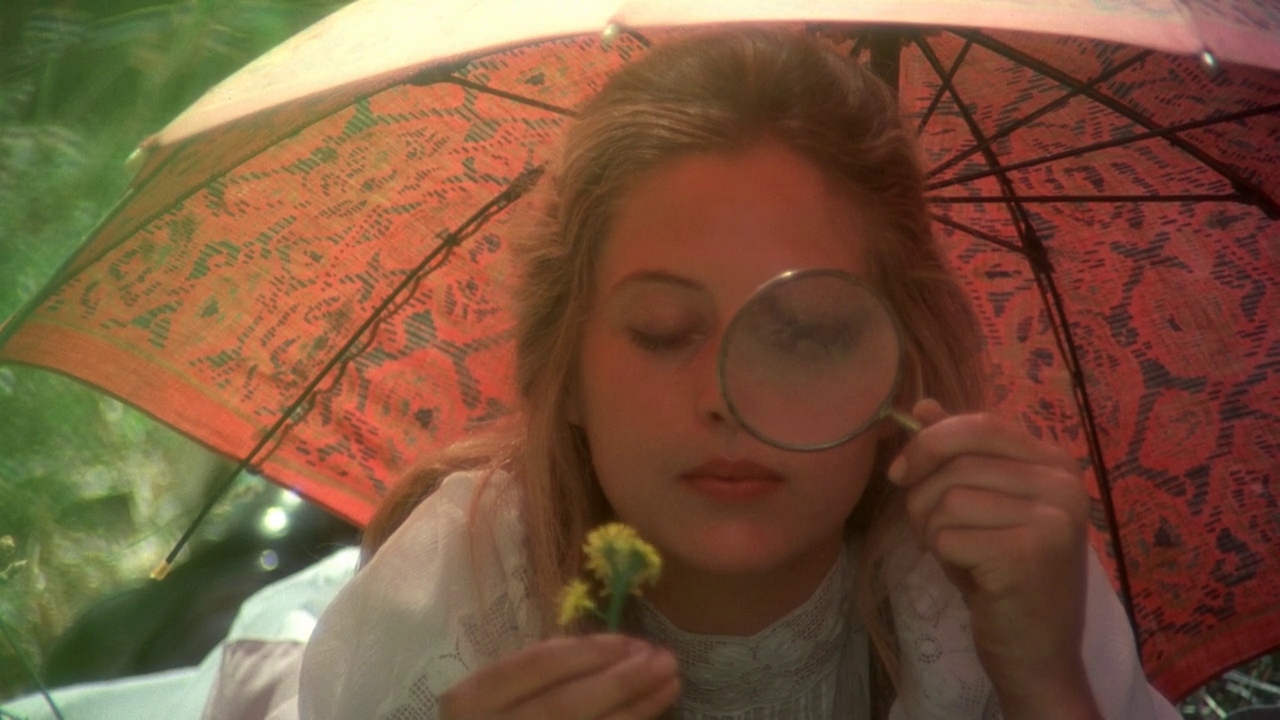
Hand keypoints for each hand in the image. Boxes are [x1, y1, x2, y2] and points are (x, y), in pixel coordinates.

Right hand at [440, 634, 679, 719]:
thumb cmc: (493, 716)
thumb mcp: (498, 692)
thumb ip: (542, 674)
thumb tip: (616, 651)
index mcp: (471, 700)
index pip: (538, 665)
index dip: (590, 651)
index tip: (633, 641)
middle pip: (566, 704)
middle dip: (622, 680)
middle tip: (666, 660)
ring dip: (634, 710)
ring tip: (670, 685)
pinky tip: (647, 717)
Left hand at [888, 399, 1100, 718]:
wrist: (1035, 651)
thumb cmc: (1000, 574)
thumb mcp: (978, 505)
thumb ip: (955, 455)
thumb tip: (920, 405)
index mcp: (1054, 463)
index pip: (980, 424)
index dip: (929, 441)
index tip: (900, 471)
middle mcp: (1063, 484)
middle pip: (957, 460)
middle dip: (921, 494)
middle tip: (925, 529)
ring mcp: (1052, 519)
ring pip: (948, 498)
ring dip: (930, 530)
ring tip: (952, 554)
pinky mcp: (1030, 555)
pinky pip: (949, 536)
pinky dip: (944, 557)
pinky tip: (968, 576)